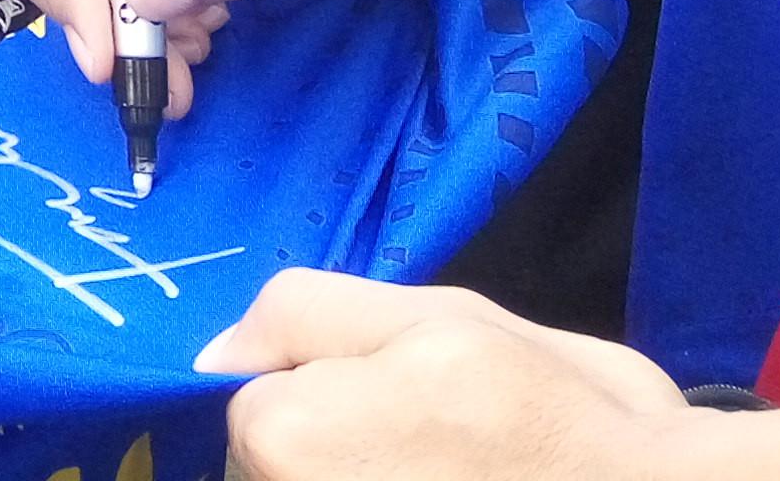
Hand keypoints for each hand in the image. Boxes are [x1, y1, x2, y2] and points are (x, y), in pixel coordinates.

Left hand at [200, 270, 701, 480]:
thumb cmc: (564, 415)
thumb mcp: (446, 319)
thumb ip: (311, 316)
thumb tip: (215, 350)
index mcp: (291, 437)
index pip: (257, 404)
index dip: (332, 388)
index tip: (413, 397)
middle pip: (277, 465)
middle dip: (343, 448)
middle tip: (448, 448)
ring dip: (371, 475)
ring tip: (464, 474)